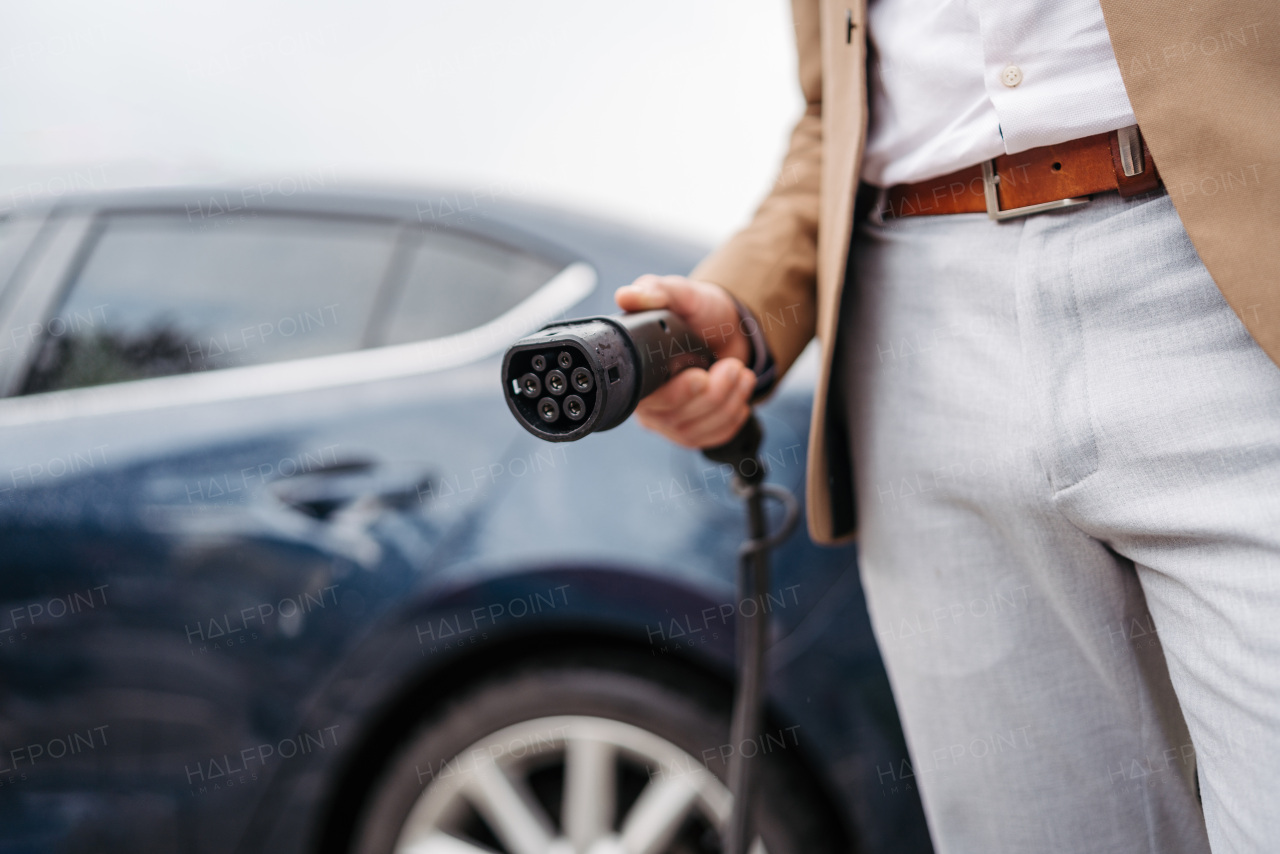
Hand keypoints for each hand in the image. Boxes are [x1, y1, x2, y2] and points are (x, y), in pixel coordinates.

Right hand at [614, 275, 756, 448]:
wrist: (729, 329)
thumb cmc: (699, 312)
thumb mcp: (681, 293)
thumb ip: (655, 291)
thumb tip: (627, 296)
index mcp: (636, 374)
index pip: (648, 401)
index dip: (676, 394)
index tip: (700, 376)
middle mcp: (648, 404)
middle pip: (674, 420)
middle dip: (711, 395)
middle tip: (731, 367)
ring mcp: (669, 422)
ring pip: (694, 431)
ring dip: (727, 403)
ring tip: (740, 373)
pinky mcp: (692, 432)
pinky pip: (710, 439)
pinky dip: (732, 419)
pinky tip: (739, 396)